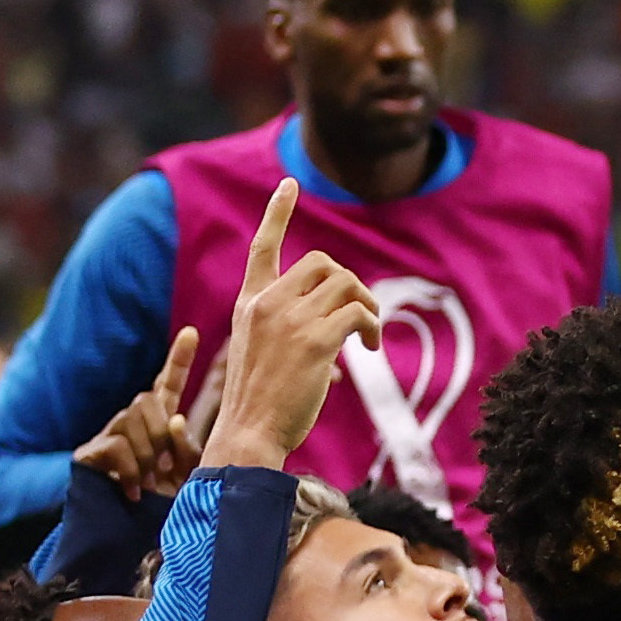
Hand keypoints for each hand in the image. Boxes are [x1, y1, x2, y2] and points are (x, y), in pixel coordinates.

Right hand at [74, 327, 202, 499]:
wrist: (129, 537)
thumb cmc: (162, 505)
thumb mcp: (185, 476)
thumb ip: (187, 447)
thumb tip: (175, 418)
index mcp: (159, 422)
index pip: (168, 384)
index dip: (178, 359)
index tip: (192, 332)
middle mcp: (132, 421)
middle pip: (147, 400)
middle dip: (161, 434)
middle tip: (164, 470)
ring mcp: (108, 433)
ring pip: (131, 421)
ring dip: (148, 457)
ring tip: (150, 485)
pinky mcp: (89, 452)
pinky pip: (116, 445)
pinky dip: (131, 470)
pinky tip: (133, 491)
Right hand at [206, 179, 385, 473]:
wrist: (248, 435)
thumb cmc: (258, 406)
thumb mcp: (262, 357)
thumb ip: (290, 335)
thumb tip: (340, 350)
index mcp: (249, 304)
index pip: (263, 247)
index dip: (278, 213)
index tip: (289, 185)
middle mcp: (266, 304)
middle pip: (323, 263)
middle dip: (351, 285)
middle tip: (361, 319)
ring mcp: (289, 320)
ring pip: (346, 284)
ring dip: (368, 307)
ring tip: (369, 337)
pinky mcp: (315, 342)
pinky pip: (358, 314)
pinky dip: (372, 327)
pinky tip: (371, 350)